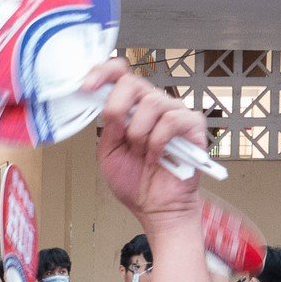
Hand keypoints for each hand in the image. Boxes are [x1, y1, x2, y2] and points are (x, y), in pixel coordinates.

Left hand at [88, 62, 208, 225]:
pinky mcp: (192, 125)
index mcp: (132, 107)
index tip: (87, 87)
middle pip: (132, 82)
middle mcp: (153, 105)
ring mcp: (174, 112)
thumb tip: (104, 103)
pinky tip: (157, 156)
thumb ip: (106, 127)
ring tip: (142, 153)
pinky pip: (171, 120)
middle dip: (119, 109)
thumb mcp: (108, 153)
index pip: (120, 74)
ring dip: (140, 133)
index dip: (103, 73)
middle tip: (121, 135)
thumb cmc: (136, 182)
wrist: (157, 208)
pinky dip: (158, 142)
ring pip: (152, 102)